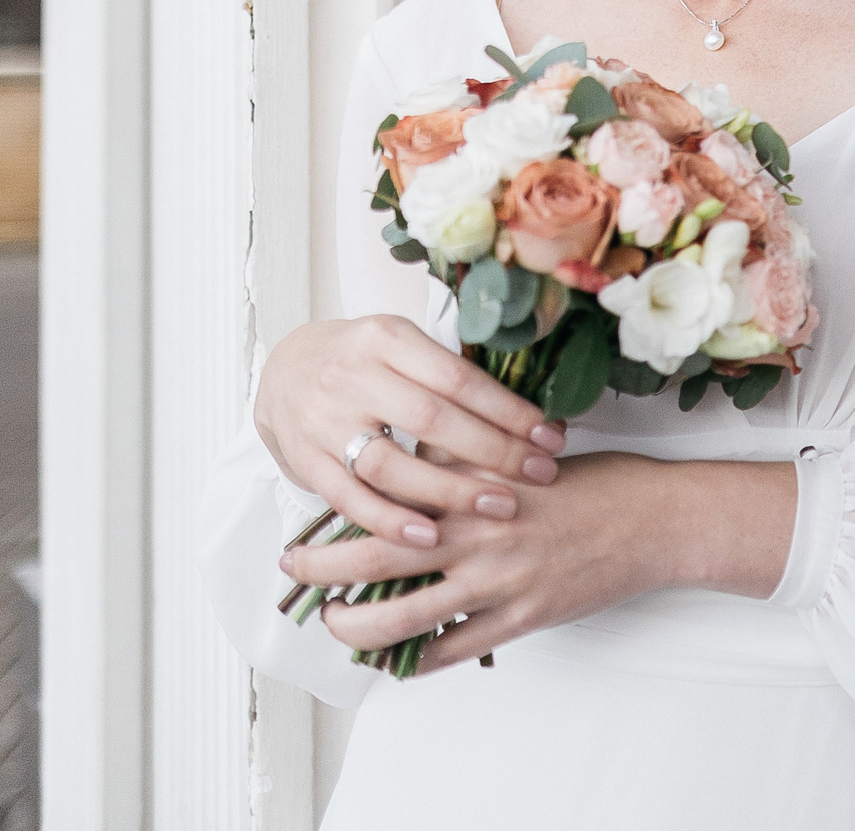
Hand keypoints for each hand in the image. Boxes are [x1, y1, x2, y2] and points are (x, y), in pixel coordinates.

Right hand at [255, 314, 566, 549]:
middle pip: (432, 419)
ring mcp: (325, 421)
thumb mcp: (404, 345)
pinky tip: (427, 538)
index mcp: (387, 339)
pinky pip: (349, 498)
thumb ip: (451, 374)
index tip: (549, 436)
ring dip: (449, 492)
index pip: (458, 378)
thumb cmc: (364, 360)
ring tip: (500, 506)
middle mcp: (353, 376)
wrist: (283, 370)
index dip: (508, 410)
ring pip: (391, 463)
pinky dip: (389, 521)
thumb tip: (530, 414)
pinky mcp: (305, 461)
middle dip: (493, 451)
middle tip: (540, 474)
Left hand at [286, 453, 796, 673]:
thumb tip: (417, 453)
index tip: (312, 511)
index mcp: (478, 484)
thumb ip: (471, 460)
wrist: (658, 519)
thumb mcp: (527, 454)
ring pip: (405, 614)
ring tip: (336, 625)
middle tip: (293, 574)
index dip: (342, 506)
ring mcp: (499, 580)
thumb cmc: (597, 480)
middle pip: (379, 555)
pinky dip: (418, 659)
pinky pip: (453, 648)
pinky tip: (396, 661)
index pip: (391, 494)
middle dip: (325, 568)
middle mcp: (480, 532)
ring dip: (358, 625)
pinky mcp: (522, 616)